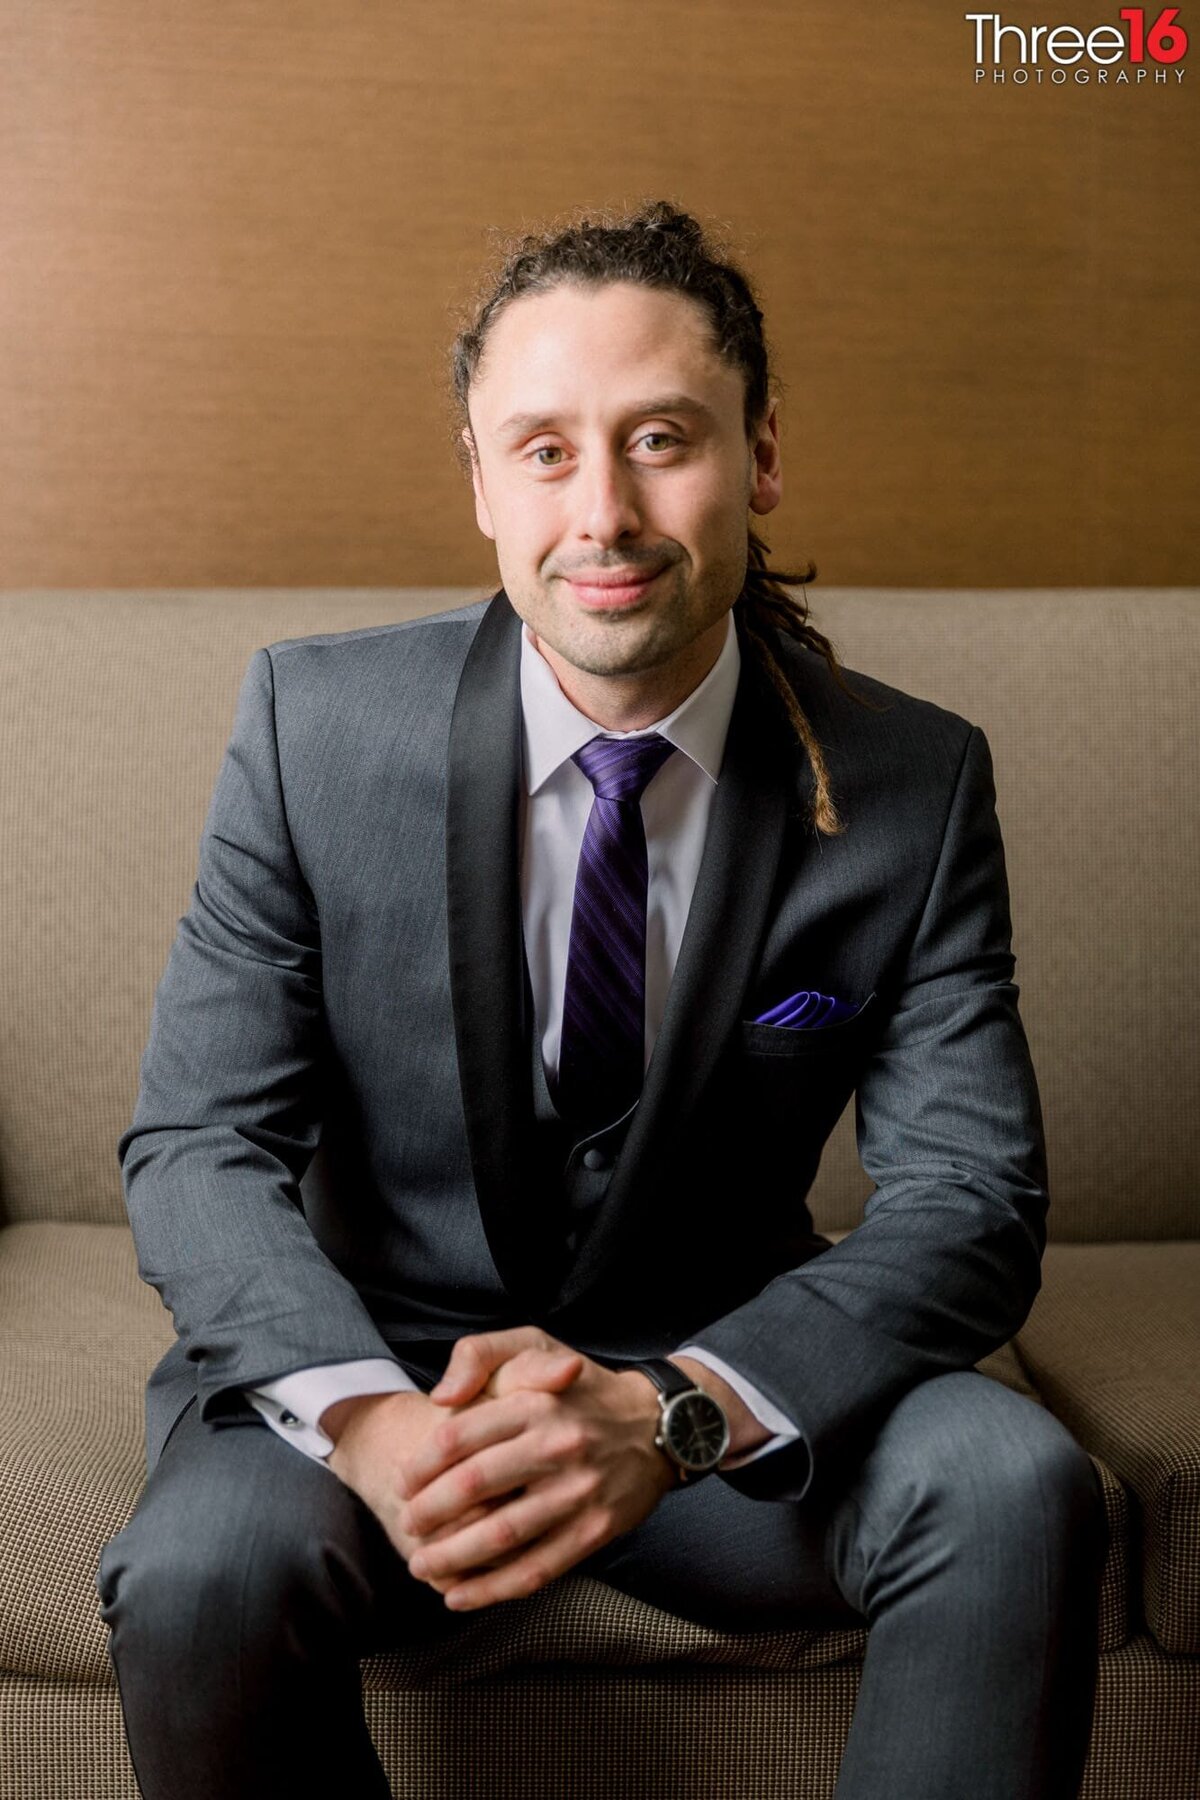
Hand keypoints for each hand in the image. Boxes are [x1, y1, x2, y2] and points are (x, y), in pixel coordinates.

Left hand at [324, 1347, 584, 1591]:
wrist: (655, 1425)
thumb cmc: (576, 1387)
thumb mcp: (532, 1344)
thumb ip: (478, 1354)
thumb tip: (440, 1397)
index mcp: (535, 1401)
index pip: (458, 1436)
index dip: (420, 1465)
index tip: (402, 1482)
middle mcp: (557, 1445)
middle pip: (472, 1486)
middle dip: (427, 1513)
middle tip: (408, 1525)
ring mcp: (578, 1492)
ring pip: (501, 1535)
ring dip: (452, 1558)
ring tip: (421, 1565)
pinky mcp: (594, 1530)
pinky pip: (536, 1568)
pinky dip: (493, 1589)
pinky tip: (459, 1596)